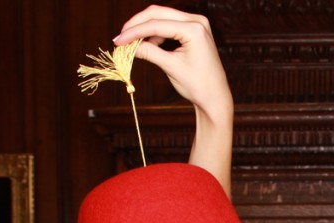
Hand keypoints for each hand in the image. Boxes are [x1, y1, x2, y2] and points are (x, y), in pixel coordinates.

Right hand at [114, 5, 233, 193]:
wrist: (215, 98)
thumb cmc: (198, 86)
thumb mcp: (170, 67)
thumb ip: (149, 52)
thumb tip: (127, 45)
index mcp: (194, 30)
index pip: (156, 25)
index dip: (134, 32)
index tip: (117, 41)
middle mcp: (197, 21)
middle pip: (158, 13)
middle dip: (137, 25)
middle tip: (120, 38)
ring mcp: (197, 24)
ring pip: (162, 17)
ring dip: (145, 28)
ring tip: (130, 42)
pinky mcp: (194, 30)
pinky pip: (169, 24)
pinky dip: (155, 33)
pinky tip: (146, 44)